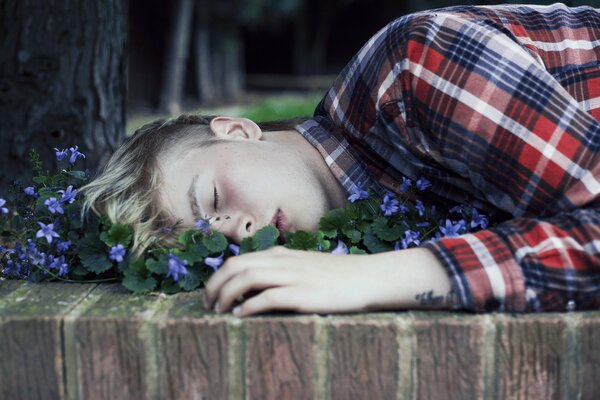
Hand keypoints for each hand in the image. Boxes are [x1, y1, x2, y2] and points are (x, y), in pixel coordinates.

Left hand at [203, 246, 376, 316]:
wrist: (369, 277)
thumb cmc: (338, 275)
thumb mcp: (306, 265)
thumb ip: (283, 269)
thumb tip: (257, 285)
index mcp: (282, 254)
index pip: (239, 259)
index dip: (219, 275)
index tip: (212, 292)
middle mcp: (283, 261)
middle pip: (236, 266)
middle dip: (215, 284)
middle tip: (207, 303)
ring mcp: (292, 276)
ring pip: (245, 278)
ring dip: (225, 294)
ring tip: (218, 311)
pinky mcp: (302, 294)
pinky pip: (266, 297)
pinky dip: (247, 307)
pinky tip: (240, 316)